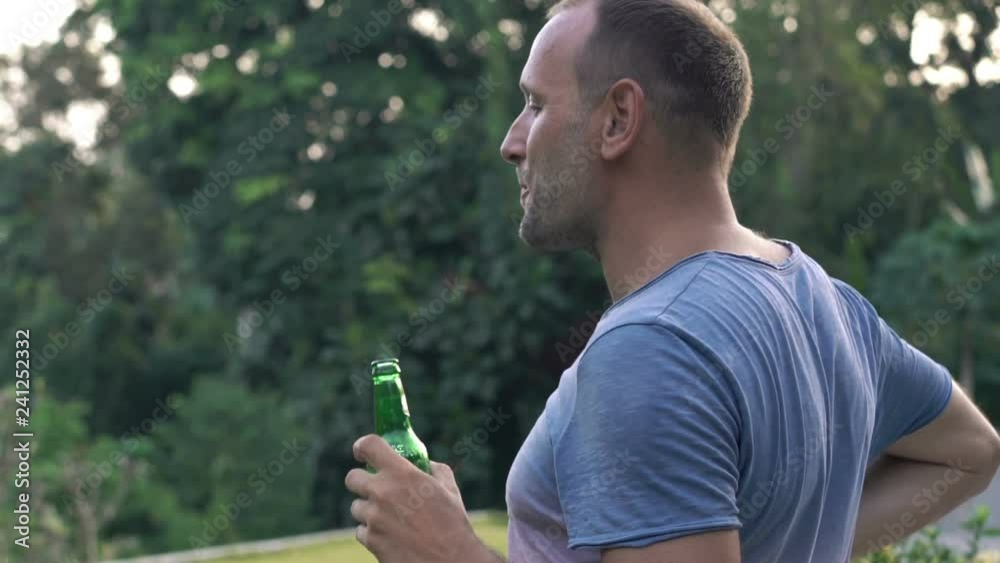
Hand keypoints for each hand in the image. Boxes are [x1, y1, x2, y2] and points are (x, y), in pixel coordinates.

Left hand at [344, 434, 489, 562]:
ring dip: (369, 509)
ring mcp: (374, 518)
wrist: (450, 560)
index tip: (361, 452)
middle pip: (352, 478)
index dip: (362, 446)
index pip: (369, 446)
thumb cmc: (453, 523)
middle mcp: (383, 492)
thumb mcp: (449, 488)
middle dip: (361, 481)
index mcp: (402, 474)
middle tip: (374, 487)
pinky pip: (361, 531)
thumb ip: (434, 470)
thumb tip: (426, 465)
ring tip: (390, 517)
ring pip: (356, 507)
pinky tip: (391, 535)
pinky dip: (372, 532)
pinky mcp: (371, 540)